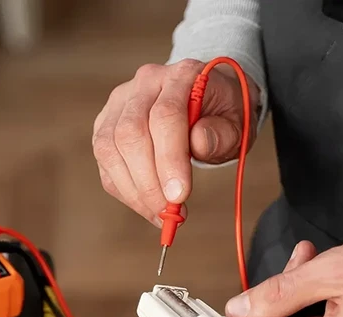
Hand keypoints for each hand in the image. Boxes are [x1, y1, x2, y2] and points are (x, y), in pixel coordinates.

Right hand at [92, 60, 258, 225]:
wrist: (207, 98)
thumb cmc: (222, 113)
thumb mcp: (236, 122)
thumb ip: (221, 133)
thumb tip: (198, 144)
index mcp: (181, 75)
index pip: (165, 116)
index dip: (169, 159)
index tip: (180, 196)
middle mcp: (145, 83)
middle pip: (131, 133)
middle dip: (148, 181)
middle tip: (168, 213)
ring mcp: (120, 103)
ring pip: (110, 149)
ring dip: (133, 190)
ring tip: (159, 214)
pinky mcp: (106, 124)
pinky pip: (105, 163)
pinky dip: (124, 190)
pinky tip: (146, 205)